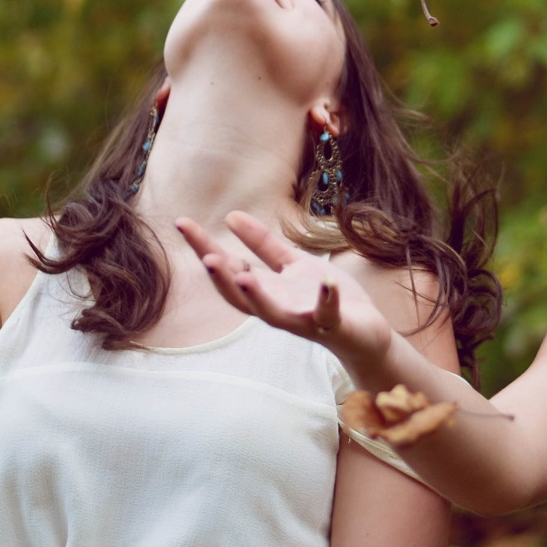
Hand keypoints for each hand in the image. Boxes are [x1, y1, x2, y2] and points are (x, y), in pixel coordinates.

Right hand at [176, 212, 392, 366]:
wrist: (363, 330)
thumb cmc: (323, 296)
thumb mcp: (292, 264)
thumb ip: (263, 245)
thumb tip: (230, 216)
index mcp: (265, 290)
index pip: (228, 269)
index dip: (204, 248)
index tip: (182, 223)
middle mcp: (277, 308)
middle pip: (241, 297)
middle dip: (223, 279)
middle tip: (206, 258)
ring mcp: (303, 319)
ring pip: (273, 314)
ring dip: (259, 297)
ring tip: (244, 276)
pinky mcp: (332, 325)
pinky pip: (328, 313)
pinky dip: (327, 299)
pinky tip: (327, 281)